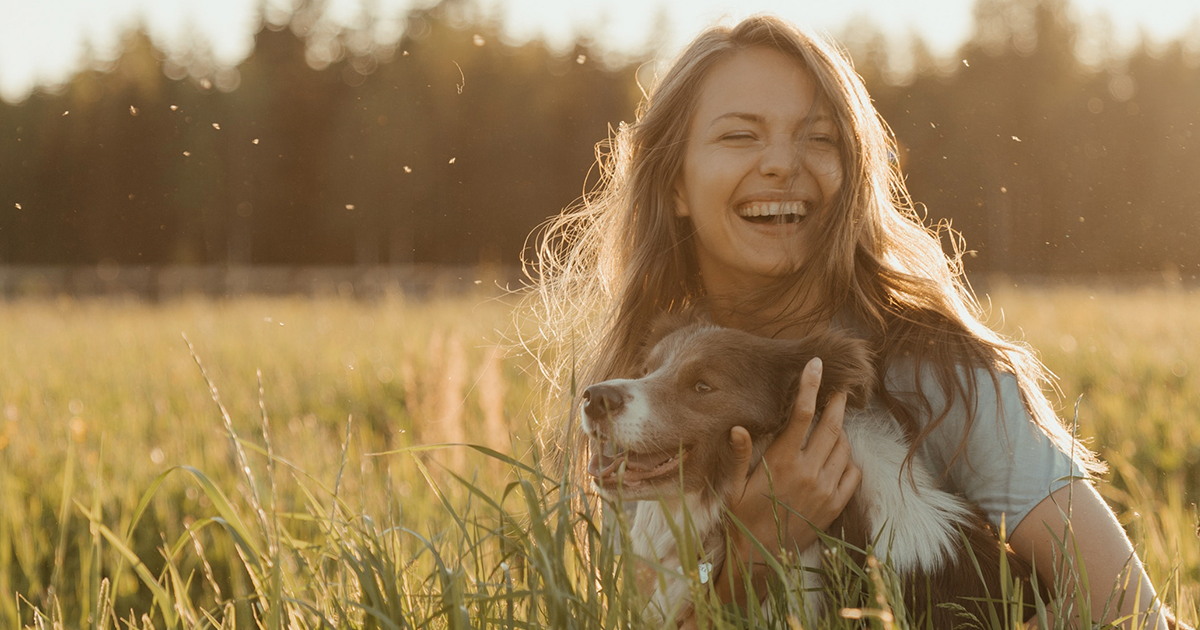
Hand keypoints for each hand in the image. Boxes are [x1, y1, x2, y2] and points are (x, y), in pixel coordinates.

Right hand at [713, 357, 861, 603]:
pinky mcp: (835, 505)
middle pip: (831, 426)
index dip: (810, 387)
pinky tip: (837, 458)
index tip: (817, 365)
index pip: (801, 415)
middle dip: (836, 403)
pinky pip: (852, 474)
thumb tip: (737, 427)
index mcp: (781, 462)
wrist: (760, 558)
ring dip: (840, 432)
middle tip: (839, 390)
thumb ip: (739, 455)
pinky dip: (848, 461)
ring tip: (832, 426)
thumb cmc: (741, 518)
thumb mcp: (733, 486)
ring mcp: (825, 490)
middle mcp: (807, 473)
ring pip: (844, 448)